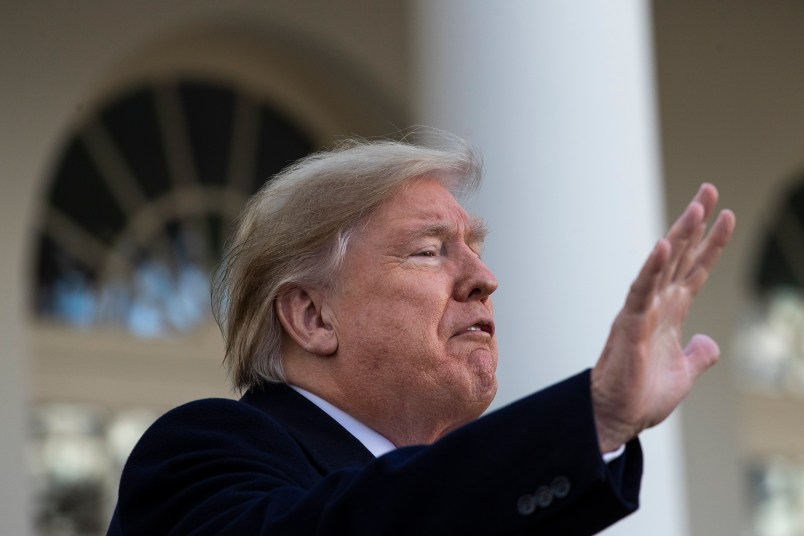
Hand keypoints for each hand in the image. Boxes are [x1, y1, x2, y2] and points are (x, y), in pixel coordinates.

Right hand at [591, 183, 735, 452]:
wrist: (617, 418)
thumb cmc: (643, 396)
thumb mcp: (684, 374)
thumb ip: (699, 354)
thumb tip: (709, 341)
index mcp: (670, 314)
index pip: (694, 271)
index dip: (712, 244)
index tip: (726, 216)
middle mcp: (656, 306)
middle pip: (679, 256)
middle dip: (696, 223)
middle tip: (709, 190)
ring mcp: (642, 312)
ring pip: (662, 266)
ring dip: (680, 235)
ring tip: (697, 207)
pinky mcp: (629, 325)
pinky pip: (641, 292)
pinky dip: (652, 269)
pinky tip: (664, 246)